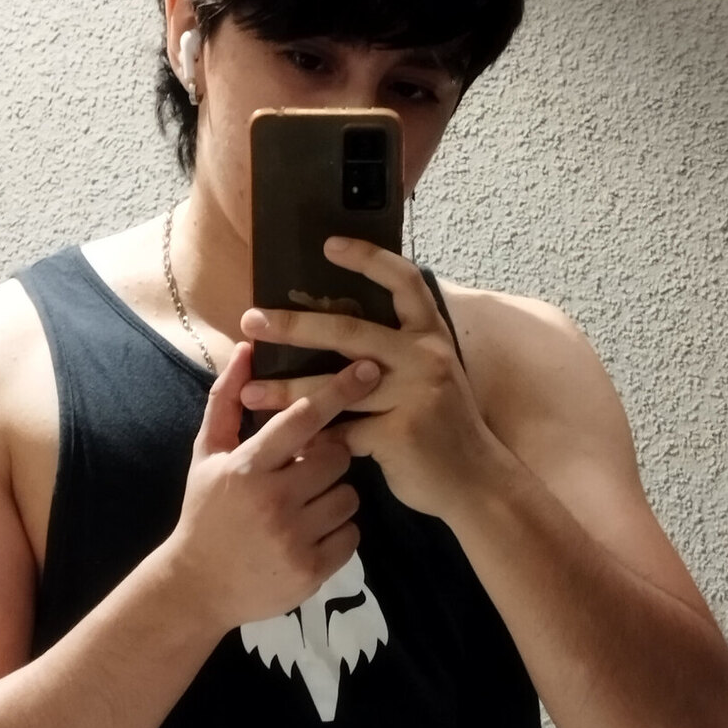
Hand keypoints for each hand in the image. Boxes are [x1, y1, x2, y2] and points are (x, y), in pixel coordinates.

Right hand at [167, 339, 383, 631]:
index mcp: (247, 467)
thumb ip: (226, 400)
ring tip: (307, 505)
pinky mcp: (311, 571)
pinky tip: (311, 534)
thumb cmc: (205, 512)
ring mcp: (294, 539)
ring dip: (335, 497)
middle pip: (337, 457)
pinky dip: (339, 532)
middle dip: (330, 458)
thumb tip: (246, 349)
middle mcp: (272, 501)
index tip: (368, 369)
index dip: (338, 390)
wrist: (197, 586)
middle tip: (309, 470)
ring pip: (349, 497)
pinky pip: (351, 535)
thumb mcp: (206, 455)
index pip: (302, 419)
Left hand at [239, 238, 488, 520]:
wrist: (477, 482)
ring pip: (335, 387)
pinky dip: (313, 437)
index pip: (404, 281)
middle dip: (294, 325)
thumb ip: (399, 354)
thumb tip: (342, 333)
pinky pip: (342, 431)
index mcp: (431, 337)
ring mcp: (414, 395)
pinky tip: (287, 440)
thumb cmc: (445, 429)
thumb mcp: (433, 377)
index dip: (369, 258)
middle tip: (251, 319)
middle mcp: (425, 358)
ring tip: (250, 390)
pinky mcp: (399, 434)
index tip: (328, 244)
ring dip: (286, 390)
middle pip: (350, 331)